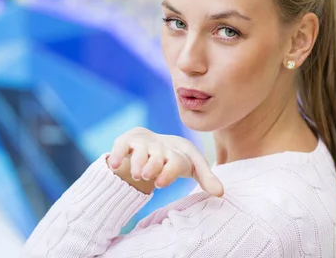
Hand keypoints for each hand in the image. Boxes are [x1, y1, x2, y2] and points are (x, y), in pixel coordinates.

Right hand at [106, 128, 223, 196]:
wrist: (153, 141)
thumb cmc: (175, 158)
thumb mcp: (193, 165)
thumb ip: (206, 178)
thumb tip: (221, 194)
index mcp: (177, 154)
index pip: (176, 162)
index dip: (168, 172)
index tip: (160, 184)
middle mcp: (160, 148)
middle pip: (156, 157)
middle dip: (151, 165)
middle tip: (145, 175)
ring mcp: (143, 144)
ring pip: (139, 152)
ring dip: (136, 162)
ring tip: (136, 173)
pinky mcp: (127, 141)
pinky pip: (121, 146)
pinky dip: (117, 154)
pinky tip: (113, 166)